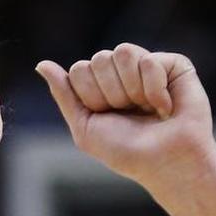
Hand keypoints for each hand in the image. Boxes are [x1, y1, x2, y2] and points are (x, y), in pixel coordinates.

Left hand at [35, 43, 215, 188]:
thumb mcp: (85, 128)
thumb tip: (41, 64)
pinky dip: (155, 89)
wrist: (166, 163)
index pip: (80, 70)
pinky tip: (164, 107)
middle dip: (111, 94)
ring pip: (123, 52)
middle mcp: (123, 73)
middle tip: (130, 114)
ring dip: (131, 89)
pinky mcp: (174, 66)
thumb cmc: (127, 152)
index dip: (91, 97)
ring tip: (146, 109)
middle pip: (99, 59)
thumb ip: (64, 94)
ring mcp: (148, 66)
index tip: (108, 118)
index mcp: (101, 86)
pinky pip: (150, 60)